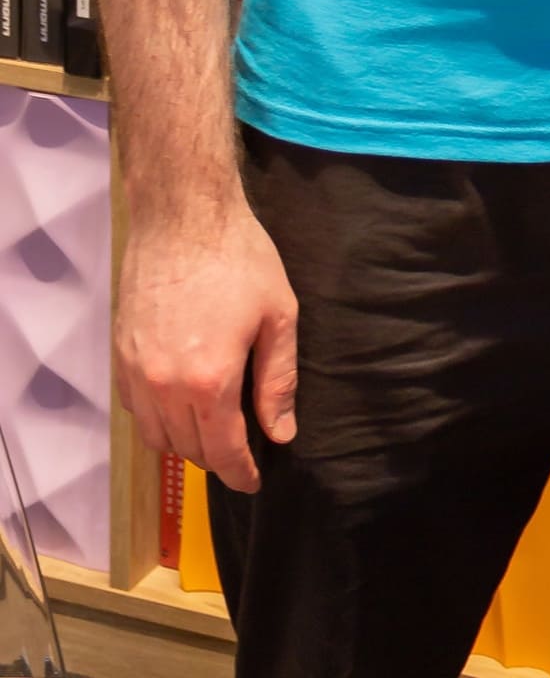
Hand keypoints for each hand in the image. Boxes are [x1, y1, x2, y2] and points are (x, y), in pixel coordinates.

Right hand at [115, 205, 297, 494]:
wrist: (182, 216)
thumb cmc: (239, 258)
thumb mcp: (278, 315)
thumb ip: (278, 380)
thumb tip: (282, 432)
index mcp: (209, 380)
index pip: (222, 451)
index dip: (241, 473)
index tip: (254, 481)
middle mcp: (164, 386)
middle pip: (188, 449)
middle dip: (217, 457)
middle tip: (242, 449)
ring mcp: (136, 372)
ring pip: (156, 436)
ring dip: (184, 443)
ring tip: (213, 430)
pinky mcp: (119, 356)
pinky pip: (135, 410)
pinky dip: (157, 419)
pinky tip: (180, 404)